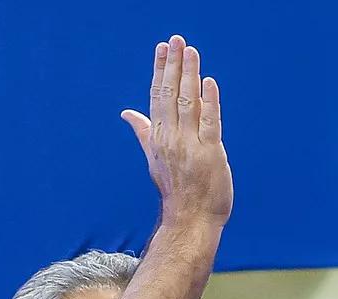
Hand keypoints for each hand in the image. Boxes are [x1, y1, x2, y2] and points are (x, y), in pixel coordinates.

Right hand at [120, 36, 232, 228]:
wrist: (190, 219)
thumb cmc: (176, 189)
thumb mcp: (155, 158)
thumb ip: (144, 132)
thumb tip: (127, 114)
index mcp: (158, 136)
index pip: (156, 95)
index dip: (160, 70)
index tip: (162, 48)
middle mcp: (170, 137)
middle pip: (169, 93)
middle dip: (173, 65)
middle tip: (176, 40)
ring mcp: (190, 145)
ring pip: (188, 103)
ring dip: (189, 75)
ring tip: (191, 51)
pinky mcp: (210, 154)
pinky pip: (210, 123)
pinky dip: (209, 102)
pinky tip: (209, 82)